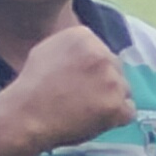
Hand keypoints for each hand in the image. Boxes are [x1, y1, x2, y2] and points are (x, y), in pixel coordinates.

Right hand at [4, 22, 134, 153]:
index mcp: (85, 36)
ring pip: (125, 90)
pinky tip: (96, 119)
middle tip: (81, 98)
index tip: (76, 81)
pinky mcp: (117, 105)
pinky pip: (129, 111)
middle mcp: (102, 54)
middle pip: (116, 70)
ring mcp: (112, 80)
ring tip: (85, 109)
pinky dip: (116, 119)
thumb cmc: (33, 85)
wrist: (26, 114)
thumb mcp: (48, 50)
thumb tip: (96, 49)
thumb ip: (75, 47)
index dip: (92, 71)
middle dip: (103, 84)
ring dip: (111, 100)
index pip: (103, 53)